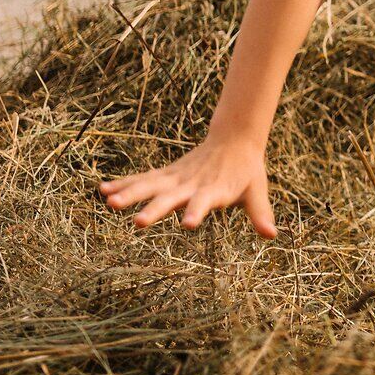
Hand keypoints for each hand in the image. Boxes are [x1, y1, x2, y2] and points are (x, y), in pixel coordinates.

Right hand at [99, 133, 277, 236]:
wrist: (234, 139)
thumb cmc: (246, 172)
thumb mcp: (256, 191)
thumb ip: (260, 213)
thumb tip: (272, 234)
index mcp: (213, 189)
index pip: (205, 202)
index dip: (197, 212)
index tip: (188, 224)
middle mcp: (191, 184)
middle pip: (171, 197)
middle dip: (154, 209)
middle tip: (138, 222)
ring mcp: (176, 178)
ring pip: (150, 185)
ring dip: (130, 194)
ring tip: (108, 203)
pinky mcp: (166, 175)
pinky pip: (142, 180)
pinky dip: (123, 183)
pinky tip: (102, 190)